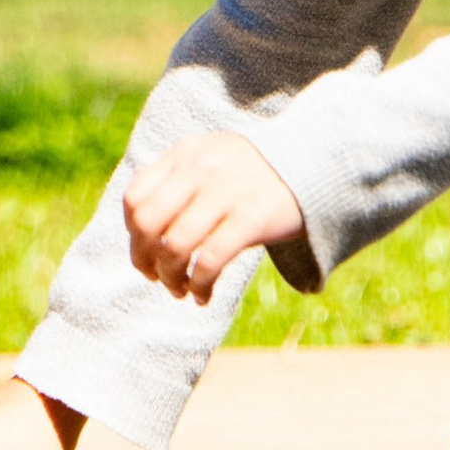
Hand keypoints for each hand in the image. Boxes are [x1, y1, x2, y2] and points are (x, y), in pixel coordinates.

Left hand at [123, 130, 304, 300]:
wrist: (316, 164)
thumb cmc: (253, 174)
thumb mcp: (211, 162)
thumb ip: (176, 184)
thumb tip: (138, 237)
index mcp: (187, 153)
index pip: (135, 198)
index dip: (133, 234)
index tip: (148, 252)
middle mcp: (203, 167)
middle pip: (148, 222)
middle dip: (144, 258)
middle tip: (156, 276)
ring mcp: (228, 191)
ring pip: (176, 245)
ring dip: (171, 278)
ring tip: (180, 289)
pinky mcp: (253, 217)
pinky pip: (210, 260)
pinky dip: (199, 286)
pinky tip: (202, 296)